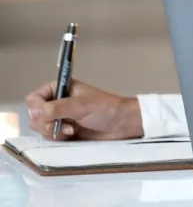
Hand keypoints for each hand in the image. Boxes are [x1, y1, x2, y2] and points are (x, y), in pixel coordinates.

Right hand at [24, 80, 143, 140]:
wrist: (122, 124)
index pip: (33, 99)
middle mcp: (57, 103)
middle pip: (34, 116)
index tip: (47, 115)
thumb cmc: (106, 109)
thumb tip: (35, 112)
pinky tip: (72, 135)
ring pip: (40, 128)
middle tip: (62, 125)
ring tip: (72, 130)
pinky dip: (58, 138)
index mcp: (60, 89)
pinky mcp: (64, 132)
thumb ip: (57, 108)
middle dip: (45, 123)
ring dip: (53, 131)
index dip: (36, 109)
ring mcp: (60, 118)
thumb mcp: (81, 106)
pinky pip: (50, 138)